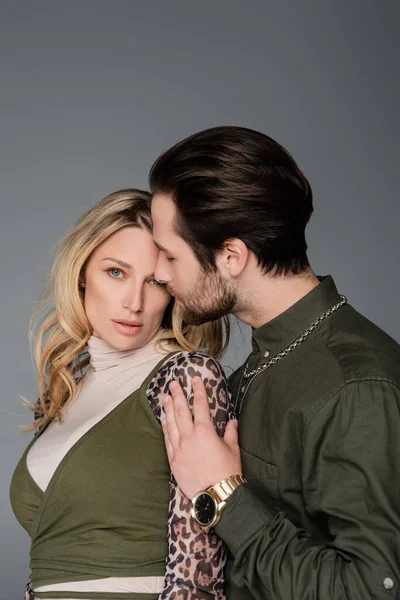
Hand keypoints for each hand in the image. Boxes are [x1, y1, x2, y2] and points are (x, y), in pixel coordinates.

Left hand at [161, 376, 241, 498]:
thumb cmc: (228, 471)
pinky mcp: (173, 460)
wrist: (216, 495)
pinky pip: (167, 439)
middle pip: (181, 410)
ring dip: (168, 408)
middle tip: (173, 383)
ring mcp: (179, 448)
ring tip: (165, 397)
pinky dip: (165, 427)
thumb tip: (232, 421)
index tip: (195, 379)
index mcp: (205, 431)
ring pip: (171, 423)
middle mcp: (189, 436)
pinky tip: (164, 419)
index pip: (201, 405)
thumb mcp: (233, 449)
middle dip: (177, 395)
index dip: (198, 390)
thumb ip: (231, 432)